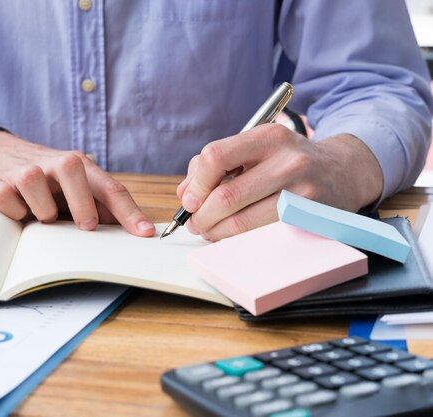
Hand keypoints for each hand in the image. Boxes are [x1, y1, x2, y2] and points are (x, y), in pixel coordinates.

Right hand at [0, 129, 154, 236]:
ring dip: (42, 212)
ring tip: (42, 216)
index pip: (110, 187)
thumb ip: (100, 207)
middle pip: (73, 170)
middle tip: (86, 225)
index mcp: (79, 165)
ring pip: (35, 187)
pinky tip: (17, 211)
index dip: (129, 212)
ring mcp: (24, 171)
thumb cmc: (47, 181)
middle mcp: (53, 162)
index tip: (144, 233)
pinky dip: (14, 214)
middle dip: (81, 201)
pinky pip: (7, 202)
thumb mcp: (75, 189)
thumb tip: (132, 233)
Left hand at [176, 124, 383, 240]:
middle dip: (201, 216)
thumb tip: (185, 193)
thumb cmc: (287, 161)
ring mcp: (302, 191)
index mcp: (268, 136)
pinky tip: (233, 234)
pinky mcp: (308, 218)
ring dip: (216, 231)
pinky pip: (261, 235)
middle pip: (227, 196)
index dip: (196, 183)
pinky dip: (238, 239)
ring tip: (209, 230)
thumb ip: (216, 164)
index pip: (216, 156)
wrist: (343, 171)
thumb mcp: (257, 148)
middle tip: (195, 222)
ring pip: (242, 221)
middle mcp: (288, 161)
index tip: (190, 199)